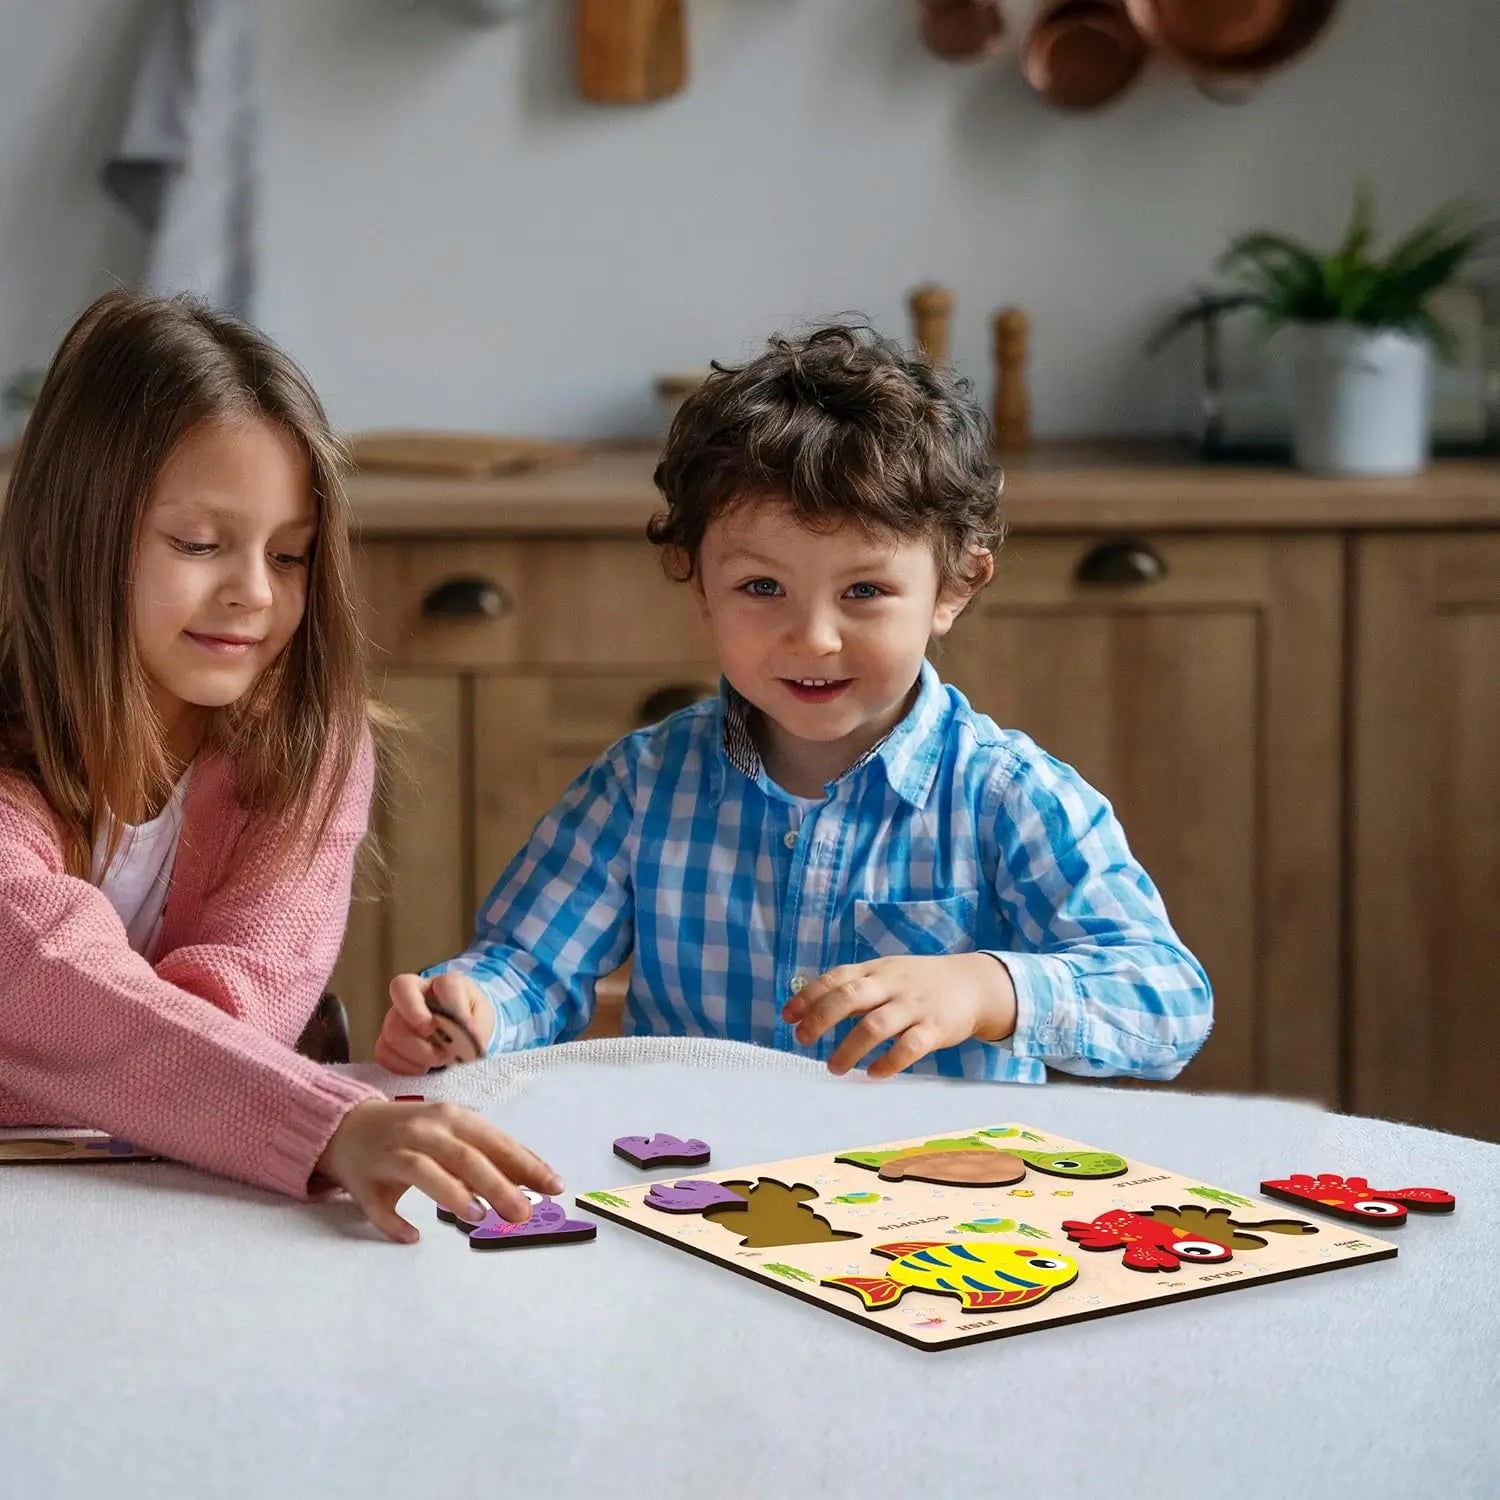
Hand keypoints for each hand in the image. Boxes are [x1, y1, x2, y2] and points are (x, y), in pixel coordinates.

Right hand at [317, 1098, 562, 1243]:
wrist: (346, 1125)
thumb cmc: (414, 1132)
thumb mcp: (452, 1133)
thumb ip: (489, 1155)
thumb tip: (537, 1180)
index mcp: (451, 1119)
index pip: (495, 1141)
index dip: (526, 1164)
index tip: (554, 1187)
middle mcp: (424, 1131)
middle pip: (465, 1157)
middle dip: (497, 1184)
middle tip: (523, 1213)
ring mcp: (392, 1154)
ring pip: (424, 1172)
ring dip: (451, 1193)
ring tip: (477, 1216)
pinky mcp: (364, 1181)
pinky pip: (378, 1205)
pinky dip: (393, 1222)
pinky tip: (411, 1236)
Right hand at [374, 971, 494, 1074]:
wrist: (456, 1034)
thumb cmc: (468, 1020)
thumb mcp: (482, 1018)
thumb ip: (478, 1026)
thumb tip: (472, 1041)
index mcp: (444, 984)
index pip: (445, 984)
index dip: (453, 1005)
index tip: (464, 1024)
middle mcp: (415, 994)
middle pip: (403, 994)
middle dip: (419, 1019)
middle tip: (438, 1044)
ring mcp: (396, 1015)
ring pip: (393, 1029)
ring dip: (418, 1052)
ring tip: (439, 1060)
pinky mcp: (387, 1040)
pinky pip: (384, 1052)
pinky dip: (405, 1066)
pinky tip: (423, 1068)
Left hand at [781, 952, 1016, 1078]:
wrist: (972, 984)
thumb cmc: (918, 982)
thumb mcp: (886, 974)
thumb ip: (854, 987)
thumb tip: (810, 1007)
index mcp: (876, 970)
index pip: (836, 978)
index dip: (808, 996)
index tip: (787, 1016)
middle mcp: (892, 984)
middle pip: (849, 997)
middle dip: (821, 1019)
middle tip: (802, 1039)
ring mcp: (914, 1006)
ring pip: (876, 1026)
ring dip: (849, 1048)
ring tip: (834, 1067)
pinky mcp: (936, 1028)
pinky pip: (910, 1047)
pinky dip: (889, 1063)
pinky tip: (873, 1073)